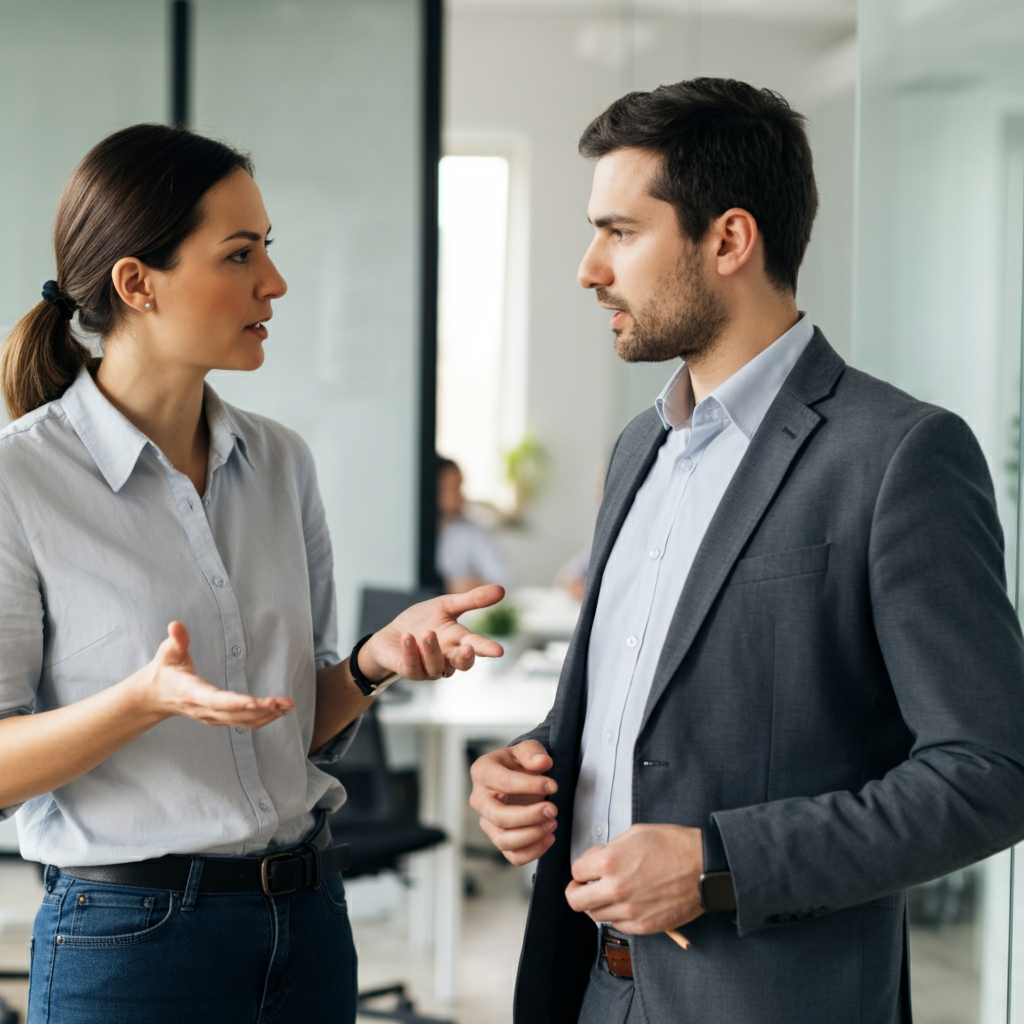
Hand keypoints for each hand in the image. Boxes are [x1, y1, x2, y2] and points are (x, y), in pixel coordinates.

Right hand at [135, 622, 292, 728]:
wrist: (155, 697)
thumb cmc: (165, 670)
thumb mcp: (167, 653)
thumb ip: (175, 640)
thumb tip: (175, 625)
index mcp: (191, 692)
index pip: (214, 699)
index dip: (234, 702)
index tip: (254, 702)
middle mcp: (203, 709)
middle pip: (234, 713)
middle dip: (260, 709)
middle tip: (283, 702)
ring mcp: (211, 717)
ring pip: (241, 721)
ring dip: (266, 715)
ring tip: (288, 705)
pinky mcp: (218, 718)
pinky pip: (242, 722)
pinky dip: (262, 718)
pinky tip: (279, 712)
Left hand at [359, 584, 505, 680]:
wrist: (391, 635)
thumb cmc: (422, 621)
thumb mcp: (446, 606)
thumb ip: (472, 600)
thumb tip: (502, 590)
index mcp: (458, 641)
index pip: (476, 646)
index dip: (487, 649)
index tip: (499, 651)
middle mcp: (446, 658)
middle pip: (462, 664)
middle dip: (465, 658)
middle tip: (467, 648)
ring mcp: (428, 667)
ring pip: (436, 666)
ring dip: (432, 650)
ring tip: (427, 633)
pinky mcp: (409, 670)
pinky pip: (412, 667)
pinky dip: (411, 652)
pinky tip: (407, 638)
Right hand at [469, 739, 557, 864]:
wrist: (519, 778)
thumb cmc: (519, 763)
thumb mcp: (527, 749)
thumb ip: (533, 752)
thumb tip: (542, 762)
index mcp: (482, 772)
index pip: (504, 783)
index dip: (531, 785)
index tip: (553, 786)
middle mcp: (480, 800)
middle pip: (499, 817)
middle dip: (530, 816)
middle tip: (553, 809)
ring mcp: (488, 822)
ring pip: (504, 840)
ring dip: (532, 835)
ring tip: (552, 823)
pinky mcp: (500, 839)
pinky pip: (513, 855)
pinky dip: (533, 851)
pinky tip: (549, 837)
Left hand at [565, 824, 703, 933]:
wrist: (705, 867)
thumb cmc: (674, 846)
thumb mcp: (635, 833)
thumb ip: (609, 848)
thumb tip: (596, 860)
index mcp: (610, 862)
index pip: (576, 872)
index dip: (582, 867)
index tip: (589, 867)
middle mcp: (616, 889)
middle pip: (575, 900)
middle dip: (577, 890)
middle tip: (585, 885)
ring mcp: (629, 911)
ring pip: (595, 914)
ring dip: (598, 903)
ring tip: (612, 892)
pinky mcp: (643, 926)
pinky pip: (617, 925)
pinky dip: (618, 915)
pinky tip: (629, 902)